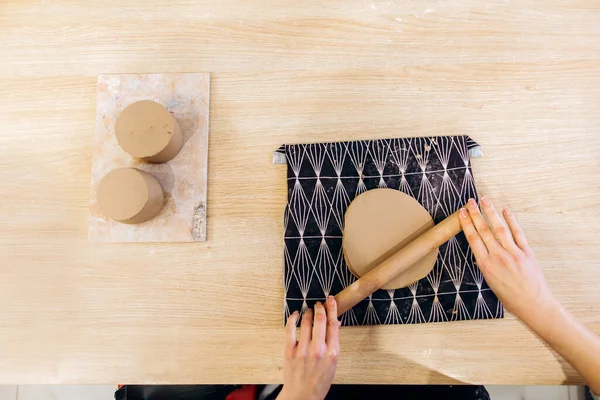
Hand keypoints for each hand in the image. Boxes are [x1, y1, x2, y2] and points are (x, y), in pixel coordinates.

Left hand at [278, 296, 339, 399]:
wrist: (302, 396)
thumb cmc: (319, 381)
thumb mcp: (333, 363)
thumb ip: (333, 343)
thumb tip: (335, 323)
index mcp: (332, 353)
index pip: (334, 324)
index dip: (333, 309)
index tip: (332, 300)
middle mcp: (319, 350)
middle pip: (320, 319)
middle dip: (320, 307)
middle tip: (319, 304)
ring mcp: (303, 350)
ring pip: (307, 322)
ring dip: (308, 312)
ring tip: (309, 310)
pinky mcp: (290, 351)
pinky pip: (291, 329)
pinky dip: (293, 319)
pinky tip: (295, 315)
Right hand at [459, 197, 556, 327]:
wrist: (532, 304)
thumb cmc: (510, 297)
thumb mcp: (490, 281)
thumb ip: (486, 263)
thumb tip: (482, 249)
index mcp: (486, 265)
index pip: (473, 238)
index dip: (466, 224)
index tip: (462, 213)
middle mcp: (498, 256)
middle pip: (484, 230)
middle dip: (475, 214)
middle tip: (470, 202)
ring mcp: (513, 252)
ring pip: (499, 228)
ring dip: (491, 212)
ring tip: (485, 200)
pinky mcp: (526, 252)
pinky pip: (517, 233)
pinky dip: (511, 220)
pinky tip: (506, 210)